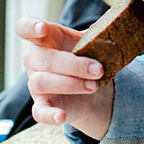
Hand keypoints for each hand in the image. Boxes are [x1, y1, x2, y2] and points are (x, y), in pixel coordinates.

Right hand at [16, 16, 113, 139]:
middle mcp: (35, 60)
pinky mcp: (42, 105)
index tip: (43, 28)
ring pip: (43, 82)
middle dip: (74, 65)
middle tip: (99, 69)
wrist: (94, 87)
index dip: (30, 26)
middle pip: (45, 59)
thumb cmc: (88, 57)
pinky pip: (39, 112)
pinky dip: (50, 115)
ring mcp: (36, 83)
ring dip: (71, 84)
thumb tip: (117, 26)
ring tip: (94, 85)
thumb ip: (99, 34)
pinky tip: (61, 116)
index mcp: (46, 39)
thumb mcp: (94, 43)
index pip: (25, 28)